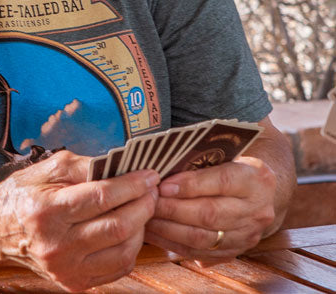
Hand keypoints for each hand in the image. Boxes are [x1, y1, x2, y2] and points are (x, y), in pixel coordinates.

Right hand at [0, 151, 159, 291]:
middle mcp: (57, 244)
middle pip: (118, 226)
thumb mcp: (47, 168)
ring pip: (124, 251)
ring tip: (143, 207)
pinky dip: (131, 247)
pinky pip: (117, 268)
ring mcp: (67, 268)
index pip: (102, 197)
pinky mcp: (74, 282)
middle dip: (143, 204)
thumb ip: (83, 166)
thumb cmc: (23, 194)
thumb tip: (120, 166)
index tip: (149, 175)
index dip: (132, 185)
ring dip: (142, 226)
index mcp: (48, 210)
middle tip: (152, 189)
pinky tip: (131, 229)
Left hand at [144, 156, 276, 264]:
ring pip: (204, 238)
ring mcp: (248, 235)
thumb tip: (162, 171)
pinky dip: (174, 244)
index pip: (222, 181)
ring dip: (170, 230)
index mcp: (256, 179)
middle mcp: (256, 210)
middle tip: (148, 202)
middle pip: (211, 214)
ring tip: (146, 218)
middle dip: (173, 210)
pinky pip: (201, 253)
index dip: (190, 185)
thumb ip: (200, 163)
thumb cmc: (232, 164)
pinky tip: (155, 234)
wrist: (261, 192)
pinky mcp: (236, 251)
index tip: (163, 185)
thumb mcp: (224, 155)